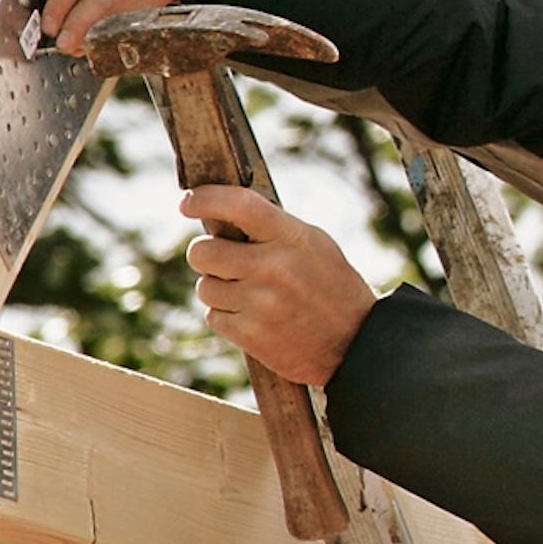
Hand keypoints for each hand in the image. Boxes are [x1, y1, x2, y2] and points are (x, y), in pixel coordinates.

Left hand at [181, 185, 375, 385]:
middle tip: (222, 259)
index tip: (187, 202)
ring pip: (205, 287)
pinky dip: (227, 317)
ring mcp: (260, 303)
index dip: (206, 199)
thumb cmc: (331, 286)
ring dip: (218, 289)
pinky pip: (214, 317)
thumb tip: (221, 214)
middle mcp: (273, 268)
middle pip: (203, 252)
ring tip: (249, 294)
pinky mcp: (250, 335)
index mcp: (291, 238)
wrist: (355, 344)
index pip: (239, 205)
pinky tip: (253, 317)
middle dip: (206, 254)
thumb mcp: (313, 244)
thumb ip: (272, 228)